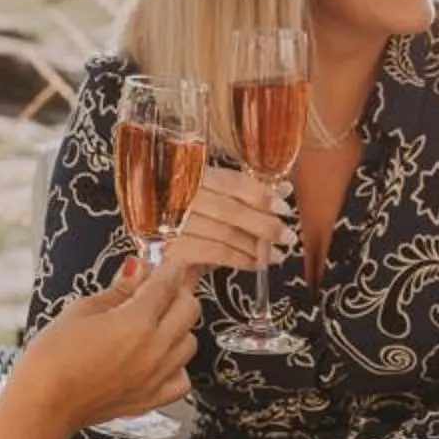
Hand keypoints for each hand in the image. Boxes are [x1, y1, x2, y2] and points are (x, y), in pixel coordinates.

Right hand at [8, 256, 199, 434]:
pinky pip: (183, 379)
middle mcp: (154, 349)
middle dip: (178, 293)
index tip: (168, 263)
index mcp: (136, 322)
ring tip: (155, 324)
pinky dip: (177, 366)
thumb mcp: (81, 311)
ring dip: (179, 328)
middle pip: (190, 309)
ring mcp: (156, 376)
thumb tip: (137, 270)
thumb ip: (118, 291)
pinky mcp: (152, 399)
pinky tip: (159, 359)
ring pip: (190, 343)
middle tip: (160, 290)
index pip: (168, 284)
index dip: (170, 268)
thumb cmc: (53, 357)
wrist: (43, 404)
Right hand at [159, 165, 287, 274]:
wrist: (151, 248)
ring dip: (256, 247)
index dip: (260, 193)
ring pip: (224, 233)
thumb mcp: (212, 198)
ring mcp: (171, 223)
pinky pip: (212, 254)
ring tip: (276, 254)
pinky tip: (256, 264)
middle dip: (264, 225)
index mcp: (190, 175)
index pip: (230, 181)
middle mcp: (179, 196)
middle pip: (230, 210)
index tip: (284, 205)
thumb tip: (284, 190)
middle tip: (287, 236)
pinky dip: (239, 259)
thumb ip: (244, 195)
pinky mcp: (168, 249)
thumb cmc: (185, 216)